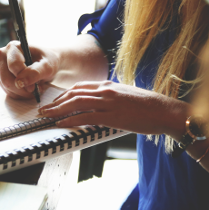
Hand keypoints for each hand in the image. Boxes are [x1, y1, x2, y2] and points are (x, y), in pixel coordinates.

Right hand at [0, 41, 59, 99]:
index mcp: (14, 47)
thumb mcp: (48, 66)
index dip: (24, 79)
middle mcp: (3, 55)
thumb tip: (20, 82)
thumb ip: (35, 72)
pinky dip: (19, 94)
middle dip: (22, 89)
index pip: (13, 66)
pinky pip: (7, 91)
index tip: (34, 86)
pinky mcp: (0, 76)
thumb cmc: (47, 61)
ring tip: (34, 88)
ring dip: (21, 92)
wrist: (46, 63)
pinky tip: (27, 89)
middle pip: (6, 79)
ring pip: (6, 86)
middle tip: (35, 90)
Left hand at [38, 81, 187, 136]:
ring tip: (47, 116)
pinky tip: (61, 124)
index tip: (55, 101)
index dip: (64, 94)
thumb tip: (100, 105)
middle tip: (44, 109)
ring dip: (58, 110)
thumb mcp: (126, 96)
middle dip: (56, 102)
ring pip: (76, 103)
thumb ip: (111, 98)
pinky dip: (71, 120)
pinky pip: (86, 117)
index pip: (80, 87)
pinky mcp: (112, 116)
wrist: (164, 111)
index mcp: (108, 85)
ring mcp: (108, 102)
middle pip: (74, 93)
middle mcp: (106, 90)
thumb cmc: (148, 106)